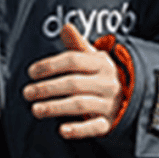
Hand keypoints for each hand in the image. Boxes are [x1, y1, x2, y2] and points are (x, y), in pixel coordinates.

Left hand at [23, 21, 124, 139]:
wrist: (131, 96)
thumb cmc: (101, 75)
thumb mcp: (93, 57)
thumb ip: (76, 45)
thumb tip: (65, 26)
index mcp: (101, 63)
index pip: (73, 61)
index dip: (50, 65)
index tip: (31, 72)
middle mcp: (107, 83)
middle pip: (73, 83)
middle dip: (47, 88)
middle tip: (27, 93)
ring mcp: (109, 104)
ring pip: (81, 105)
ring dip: (56, 107)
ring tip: (36, 110)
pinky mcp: (109, 123)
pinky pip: (94, 127)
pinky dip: (78, 130)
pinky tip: (62, 130)